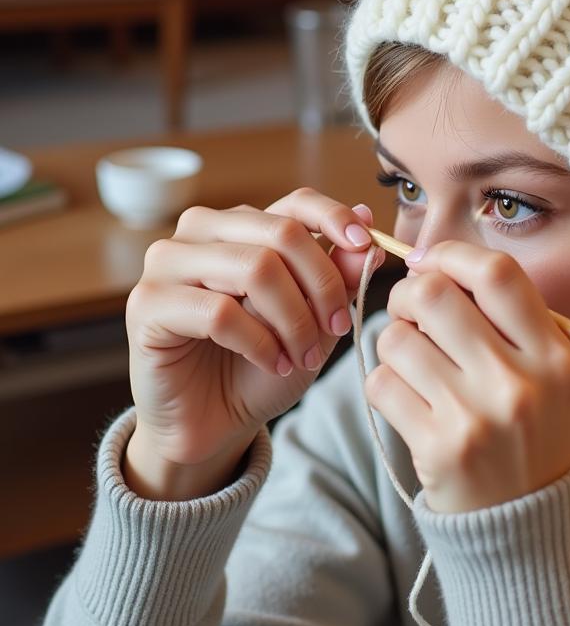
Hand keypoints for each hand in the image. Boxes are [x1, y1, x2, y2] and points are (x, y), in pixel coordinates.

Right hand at [123, 188, 384, 498]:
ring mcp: (167, 263)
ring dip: (294, 319)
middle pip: (281, 233)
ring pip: (255, 268)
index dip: (335, 219)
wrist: (214, 424)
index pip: (295, 202)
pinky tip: (273, 365)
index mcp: (243, 225)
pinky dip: (260, 343)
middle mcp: (200, 232)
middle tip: (339, 327)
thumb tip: (367, 218)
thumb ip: (337, 272)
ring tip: (305, 355)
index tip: (365, 246)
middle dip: (323, 284)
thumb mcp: (315, 319)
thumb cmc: (263, 366)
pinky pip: (220, 312)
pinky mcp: (146, 304)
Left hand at [365, 240, 569, 513]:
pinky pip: (381, 383)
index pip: (496, 273)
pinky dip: (385, 382)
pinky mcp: (436, 448)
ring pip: (397, 337)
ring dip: (394, 341)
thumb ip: (505, 316)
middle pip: (434, 295)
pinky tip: (408, 398)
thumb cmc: (528, 427)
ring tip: (413, 361)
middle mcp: (517, 381)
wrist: (526, 521)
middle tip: (410, 310)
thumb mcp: (546, 370)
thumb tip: (432, 264)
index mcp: (552, 353)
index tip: (431, 262)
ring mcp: (475, 417)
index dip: (452, 255)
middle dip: (408, 293)